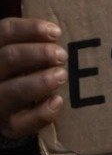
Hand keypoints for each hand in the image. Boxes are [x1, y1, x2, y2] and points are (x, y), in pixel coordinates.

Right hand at [0, 17, 65, 140]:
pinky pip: (21, 124)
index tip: (56, 32)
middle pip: (9, 57)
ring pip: (11, 91)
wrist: (11, 107)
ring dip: (40, 81)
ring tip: (61, 75)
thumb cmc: (25, 71)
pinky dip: (41, 113)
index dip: (30, 29)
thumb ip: (33, 42)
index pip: (5, 31)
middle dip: (39, 54)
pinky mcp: (9, 126)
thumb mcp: (24, 54)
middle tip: (62, 55)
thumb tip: (58, 33)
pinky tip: (56, 101)